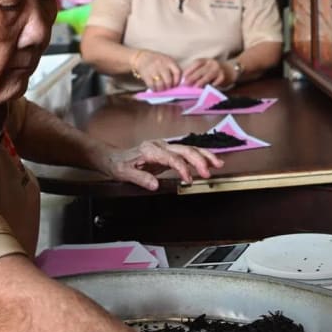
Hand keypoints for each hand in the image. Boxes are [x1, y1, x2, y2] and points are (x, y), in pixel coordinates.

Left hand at [98, 139, 223, 189]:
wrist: (113, 158)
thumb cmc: (118, 165)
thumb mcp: (124, 174)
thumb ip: (140, 178)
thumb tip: (155, 185)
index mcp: (150, 149)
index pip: (172, 157)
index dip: (182, 168)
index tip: (188, 179)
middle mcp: (159, 145)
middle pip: (185, 149)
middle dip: (199, 160)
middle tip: (207, 173)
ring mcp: (165, 147)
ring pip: (189, 148)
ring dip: (204, 156)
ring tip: (218, 164)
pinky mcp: (168, 151)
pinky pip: (186, 152)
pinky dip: (200, 156)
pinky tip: (210, 161)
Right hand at [134, 51, 182, 90]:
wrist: (142, 57)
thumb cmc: (157, 61)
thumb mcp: (167, 61)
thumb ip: (173, 69)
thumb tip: (179, 83)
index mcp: (169, 61)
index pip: (177, 72)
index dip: (177, 81)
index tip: (175, 85)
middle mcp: (162, 65)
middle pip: (168, 81)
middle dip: (169, 87)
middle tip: (168, 88)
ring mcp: (153, 70)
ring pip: (160, 84)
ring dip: (161, 89)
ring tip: (161, 90)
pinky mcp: (146, 75)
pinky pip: (152, 85)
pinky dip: (154, 89)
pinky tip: (155, 89)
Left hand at [182, 58, 232, 87]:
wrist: (231, 70)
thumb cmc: (214, 70)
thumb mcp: (206, 67)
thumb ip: (197, 71)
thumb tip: (185, 80)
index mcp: (206, 60)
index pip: (197, 63)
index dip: (189, 69)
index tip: (183, 76)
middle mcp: (212, 63)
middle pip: (201, 70)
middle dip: (192, 77)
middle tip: (186, 84)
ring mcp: (218, 70)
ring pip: (208, 76)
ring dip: (200, 82)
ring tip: (194, 87)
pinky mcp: (223, 77)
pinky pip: (215, 82)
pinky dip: (209, 87)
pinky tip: (204, 90)